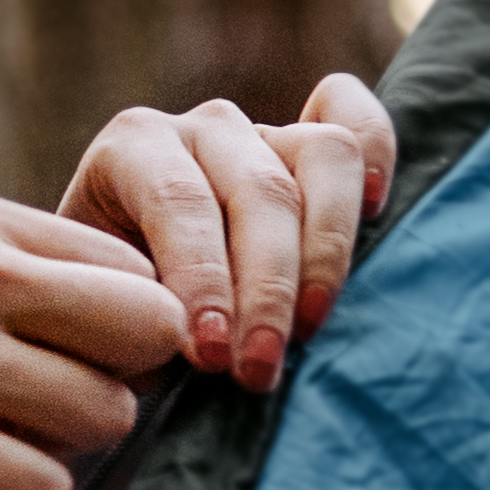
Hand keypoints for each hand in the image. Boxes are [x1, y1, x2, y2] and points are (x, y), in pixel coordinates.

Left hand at [53, 74, 394, 388]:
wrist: (123, 304)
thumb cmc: (114, 317)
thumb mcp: (110, 318)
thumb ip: (144, 318)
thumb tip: (208, 345)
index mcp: (131, 149)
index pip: (179, 203)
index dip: (202, 280)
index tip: (210, 356)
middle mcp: (202, 128)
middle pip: (260, 191)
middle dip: (266, 289)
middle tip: (258, 369)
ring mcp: (265, 130)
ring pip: (325, 156)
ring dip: (328, 251)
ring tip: (311, 329)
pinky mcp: (312, 144)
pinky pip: (356, 120)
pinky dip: (379, 153)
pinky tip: (378, 209)